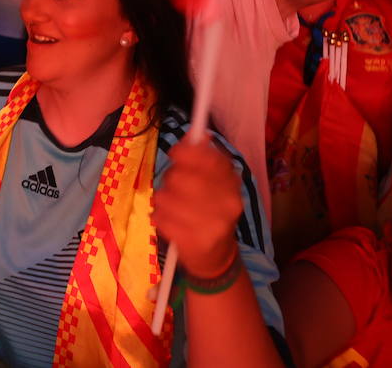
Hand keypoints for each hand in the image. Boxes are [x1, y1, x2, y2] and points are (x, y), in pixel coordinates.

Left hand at [151, 138, 242, 277]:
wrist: (216, 257)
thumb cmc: (211, 212)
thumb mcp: (215, 183)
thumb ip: (205, 158)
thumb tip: (196, 133)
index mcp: (232, 186)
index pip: (209, 159)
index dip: (187, 152)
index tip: (176, 153)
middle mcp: (226, 204)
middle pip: (180, 177)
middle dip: (171, 179)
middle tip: (174, 187)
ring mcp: (210, 225)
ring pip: (166, 197)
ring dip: (163, 200)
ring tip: (172, 207)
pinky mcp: (193, 242)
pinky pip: (160, 218)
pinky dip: (160, 217)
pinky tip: (169, 221)